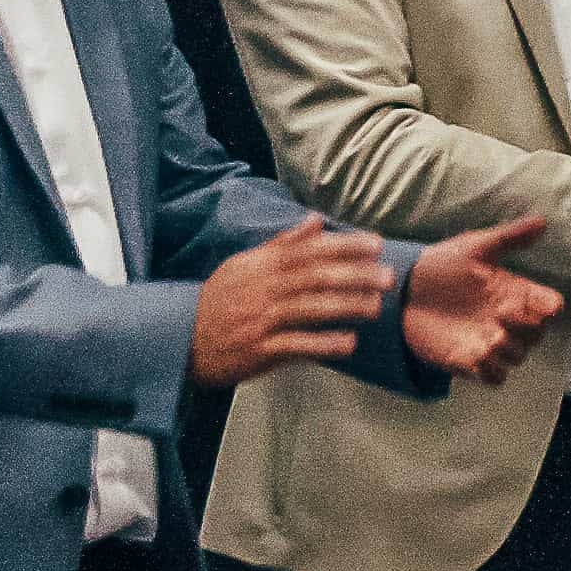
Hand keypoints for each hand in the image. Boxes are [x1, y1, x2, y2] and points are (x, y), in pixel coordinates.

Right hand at [190, 217, 392, 387]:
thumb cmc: (220, 300)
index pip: (309, 250)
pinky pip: (297, 345)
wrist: (182, 339)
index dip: (344, 246)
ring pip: (310, 308)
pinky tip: (349, 343)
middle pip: (315, 277)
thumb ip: (283, 243)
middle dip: (355, 275)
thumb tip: (315, 220)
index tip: (375, 244)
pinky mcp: (260, 350)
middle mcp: (264, 289)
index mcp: (262, 265)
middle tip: (388, 276)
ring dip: (346, 306)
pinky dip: (323, 344)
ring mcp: (262, 320)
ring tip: (376, 307)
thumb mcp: (245, 264)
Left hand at [403, 216, 566, 384]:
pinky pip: (495, 377)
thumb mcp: (475, 246)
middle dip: (528, 328)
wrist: (403, 290)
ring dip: (510, 350)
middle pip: (538, 335)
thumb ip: (509, 237)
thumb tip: (543, 221)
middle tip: (504, 313)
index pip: (549, 306)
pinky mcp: (470, 361)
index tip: (542, 302)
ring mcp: (490, 342)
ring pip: (518, 357)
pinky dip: (492, 371)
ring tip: (491, 336)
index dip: (549, 307)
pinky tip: (477, 354)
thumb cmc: (441, 264)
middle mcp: (507, 320)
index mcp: (514, 292)